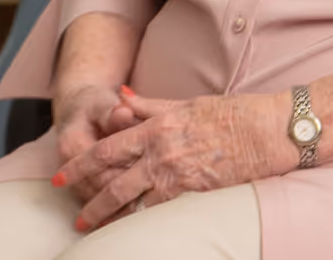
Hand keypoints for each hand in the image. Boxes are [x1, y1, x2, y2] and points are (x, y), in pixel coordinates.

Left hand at [54, 91, 292, 231]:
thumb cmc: (234, 113)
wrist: (270, 130)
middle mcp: (162, 153)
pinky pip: (160, 214)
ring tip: (97, 232)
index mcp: (158, 127)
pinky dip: (142, 225)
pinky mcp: (194, 194)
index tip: (61, 176)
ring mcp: (178, 176)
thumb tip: (120, 96)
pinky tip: (132, 235)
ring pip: (133, 203)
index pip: (107, 149)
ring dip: (112, 219)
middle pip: (113, 182)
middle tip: (75, 219)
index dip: (80, 165)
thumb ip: (151, 105)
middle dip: (90, 202)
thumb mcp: (188, 103)